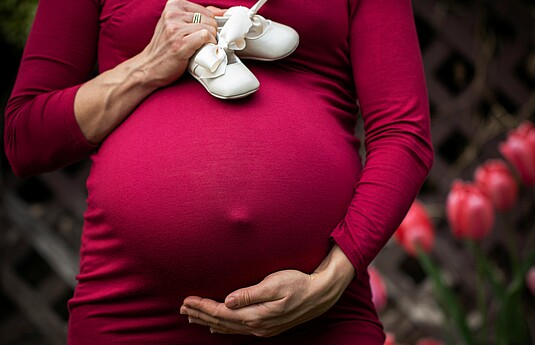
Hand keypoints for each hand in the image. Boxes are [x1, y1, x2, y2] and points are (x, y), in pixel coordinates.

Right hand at [135, 0, 224, 87]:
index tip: (205, 35)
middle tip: (202, 44)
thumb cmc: (166, 48)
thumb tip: (221, 13)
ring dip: (210, 41)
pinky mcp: (180, 43)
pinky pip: (205, 36)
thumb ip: (198, 16)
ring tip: (200, 48)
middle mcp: (173, 14)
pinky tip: (201, 50)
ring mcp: (175, 28)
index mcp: (173, 5)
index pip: (207, 11)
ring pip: (209, 28)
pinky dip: (208, 45)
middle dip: (210, 33)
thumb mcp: (177, 25)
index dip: (210, 25)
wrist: (149, 67)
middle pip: (210, 19)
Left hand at [180, 245, 354, 336]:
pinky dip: (223, 327)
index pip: (222, 313)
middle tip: (182, 308)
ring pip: (228, 328)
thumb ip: (250, 294)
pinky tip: (217, 325)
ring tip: (192, 317)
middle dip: (200, 314)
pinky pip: (238, 330)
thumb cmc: (299, 283)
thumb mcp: (275, 284)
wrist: (321, 294)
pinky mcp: (267, 326)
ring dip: (209, 321)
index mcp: (257, 315)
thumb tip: (228, 301)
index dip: (203, 307)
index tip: (187, 300)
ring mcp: (262, 328)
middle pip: (221, 322)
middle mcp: (257, 326)